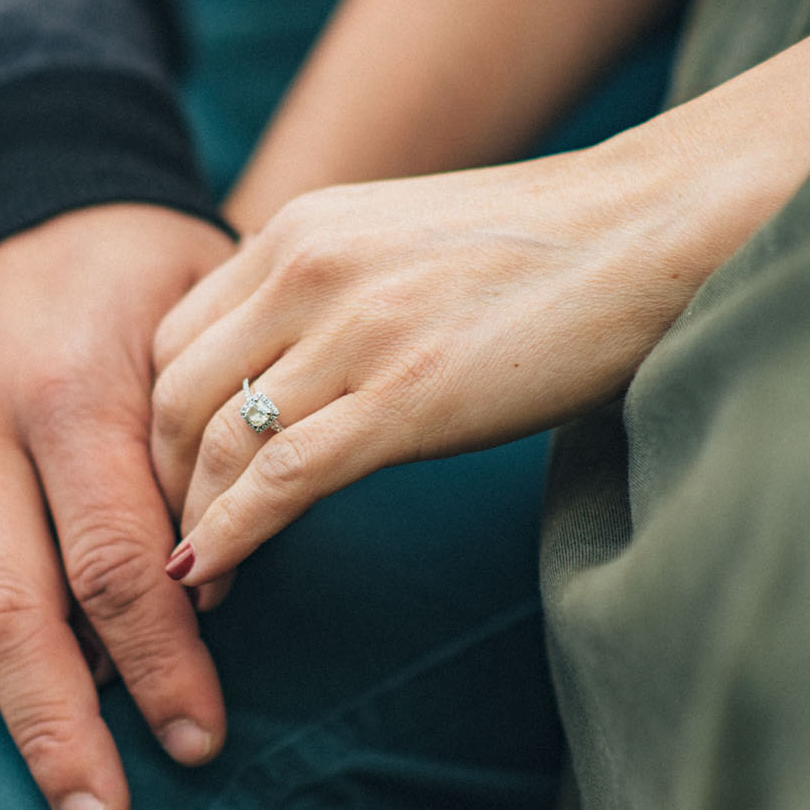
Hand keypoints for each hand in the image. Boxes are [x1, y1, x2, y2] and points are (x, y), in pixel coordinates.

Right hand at [0, 204, 234, 809]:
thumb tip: (207, 596)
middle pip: (0, 605)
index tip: (199, 745)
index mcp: (69, 389)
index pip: (115, 557)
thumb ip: (201, 452)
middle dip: (47, 727)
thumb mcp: (198, 327)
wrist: (19, 195)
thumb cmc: (140, 281)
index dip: (161, 661)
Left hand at [151, 144, 688, 585]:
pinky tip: (209, 578)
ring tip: (188, 582)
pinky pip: (279, 480)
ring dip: (187, 522)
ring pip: (216, 441)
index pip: (174, 336)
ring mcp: (354, 330)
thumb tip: (289, 373)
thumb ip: (330, 293)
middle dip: (154, 480)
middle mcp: (306, 267)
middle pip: (173, 392)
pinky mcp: (406, 395)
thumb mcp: (401, 245)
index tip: (164, 481)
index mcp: (300, 229)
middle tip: (161, 543)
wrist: (654, 228)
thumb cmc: (546, 254)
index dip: (154, 422)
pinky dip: (229, 536)